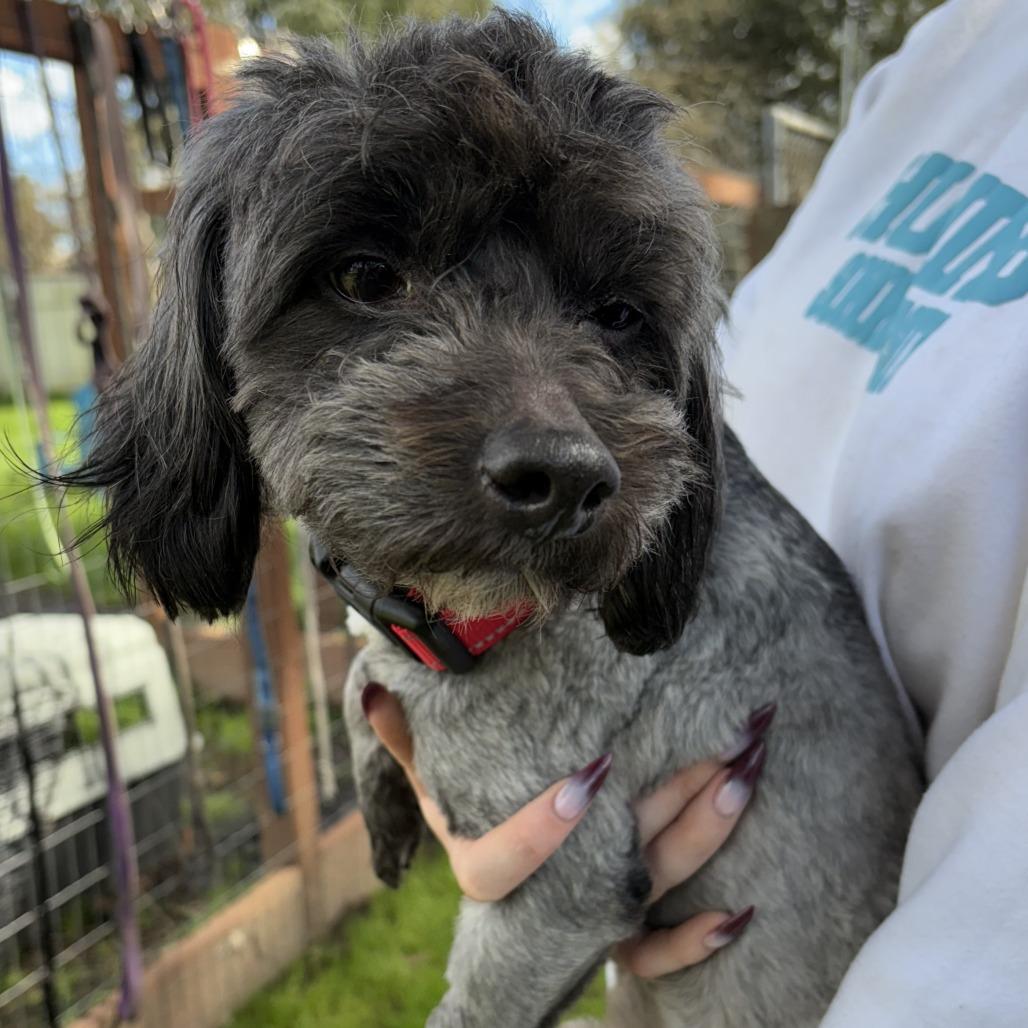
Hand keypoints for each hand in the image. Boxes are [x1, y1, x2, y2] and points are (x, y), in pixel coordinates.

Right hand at [362, 683, 771, 973]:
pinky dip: (694, 944)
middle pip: (614, 853)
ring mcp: (594, 908)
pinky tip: (738, 915)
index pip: (508, 863)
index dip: (544, 830)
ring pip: (657, 877)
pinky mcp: (623, 928)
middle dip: (672, 793)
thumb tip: (379, 685)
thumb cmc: (473, 827)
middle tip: (725, 737)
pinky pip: (658, 955)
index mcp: (490, 866)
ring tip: (745, 768)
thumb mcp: (437, 791)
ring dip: (706, 828)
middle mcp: (551, 890)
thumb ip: (411, 742)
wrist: (503, 913)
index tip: (589, 776)